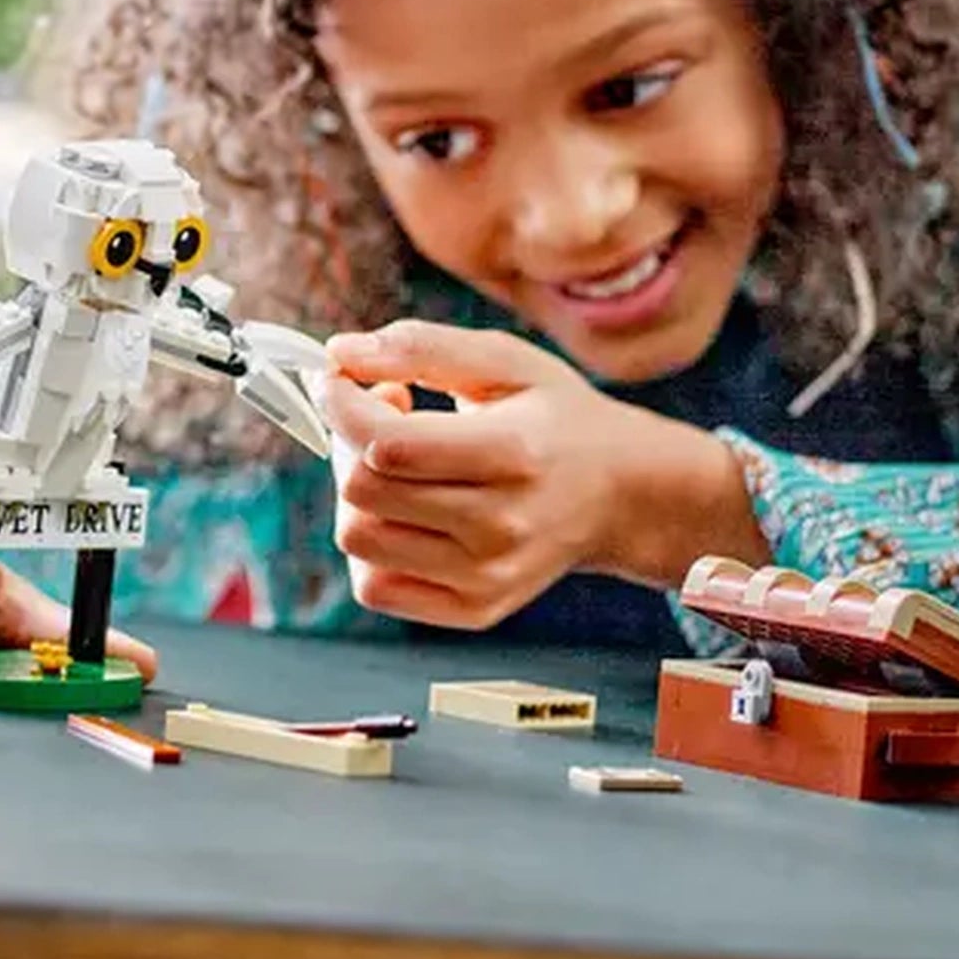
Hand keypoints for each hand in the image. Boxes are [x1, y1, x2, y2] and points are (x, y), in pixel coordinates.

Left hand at [321, 320, 743, 630]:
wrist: (621, 495)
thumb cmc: (557, 418)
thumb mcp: (506, 362)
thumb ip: (422, 348)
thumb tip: (339, 353)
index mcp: (514, 453)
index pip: (385, 444)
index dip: (341, 404)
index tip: (338, 377)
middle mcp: (502, 526)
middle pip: (362, 491)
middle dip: (348, 440)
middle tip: (382, 415)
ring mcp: (488, 577)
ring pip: (358, 539)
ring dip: (357, 493)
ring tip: (396, 464)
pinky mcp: (475, 610)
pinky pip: (375, 586)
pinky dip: (372, 543)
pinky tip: (405, 510)